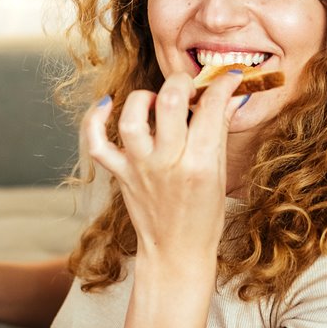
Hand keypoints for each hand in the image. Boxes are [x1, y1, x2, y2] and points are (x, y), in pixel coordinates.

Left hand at [82, 70, 245, 276]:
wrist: (175, 251)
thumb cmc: (202, 215)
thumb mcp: (220, 173)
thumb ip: (220, 130)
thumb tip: (231, 95)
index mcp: (200, 165)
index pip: (210, 109)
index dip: (222, 84)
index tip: (228, 77)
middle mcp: (167, 164)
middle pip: (169, 104)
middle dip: (182, 83)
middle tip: (189, 87)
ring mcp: (139, 169)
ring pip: (131, 119)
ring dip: (144, 99)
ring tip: (156, 101)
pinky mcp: (119, 174)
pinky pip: (97, 143)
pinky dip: (95, 120)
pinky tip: (106, 105)